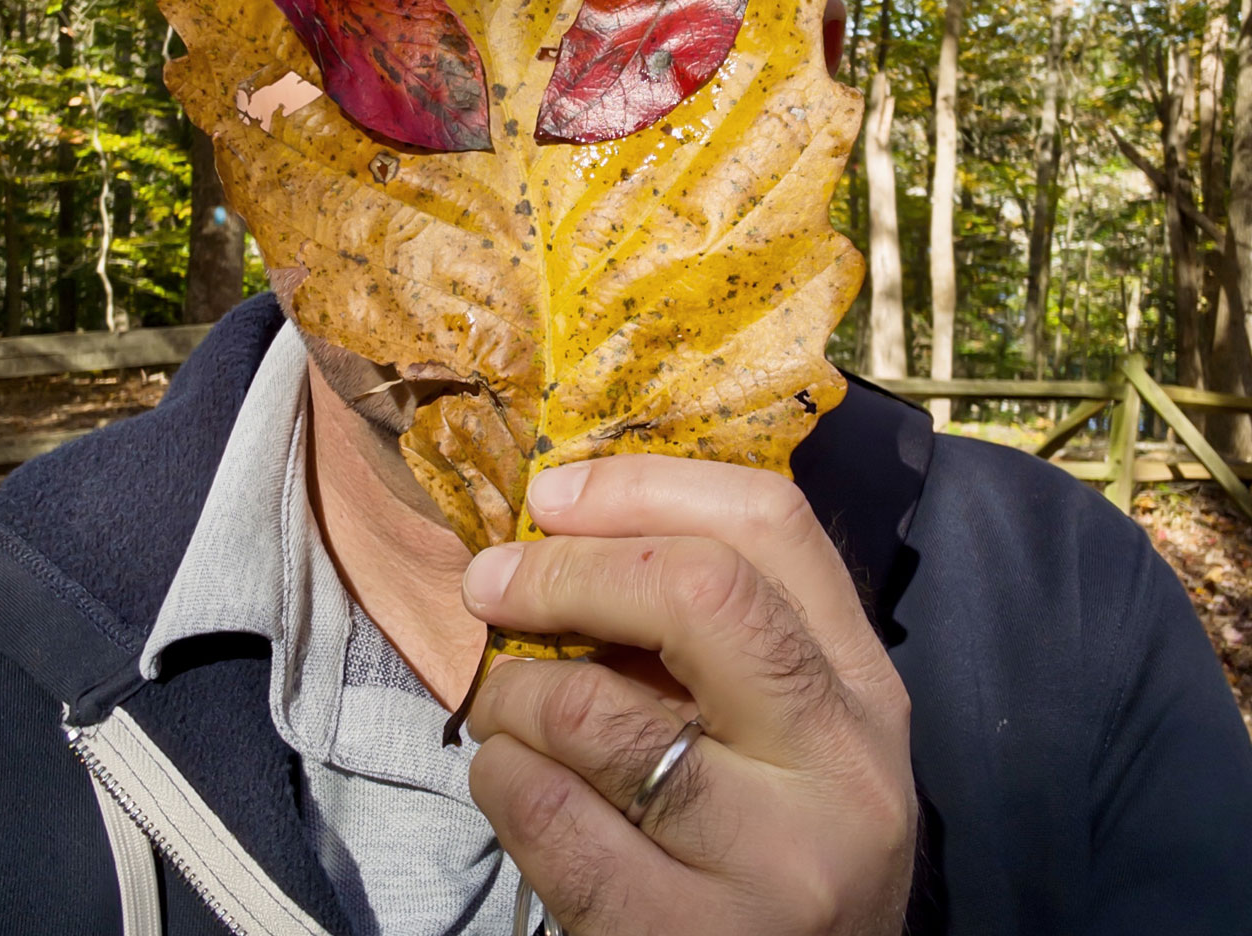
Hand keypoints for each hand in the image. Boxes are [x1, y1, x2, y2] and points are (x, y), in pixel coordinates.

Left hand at [461, 456, 914, 935]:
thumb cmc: (763, 846)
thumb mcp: (778, 733)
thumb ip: (706, 638)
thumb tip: (555, 529)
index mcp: (861, 683)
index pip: (771, 521)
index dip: (644, 487)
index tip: (549, 495)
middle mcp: (840, 763)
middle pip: (696, 592)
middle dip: (565, 571)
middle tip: (488, 583)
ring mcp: (780, 861)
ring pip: (595, 711)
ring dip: (512, 694)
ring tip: (504, 708)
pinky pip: (551, 816)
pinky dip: (501, 779)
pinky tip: (511, 782)